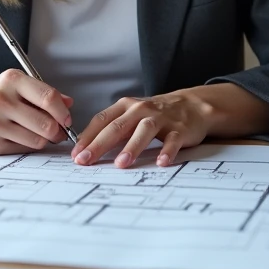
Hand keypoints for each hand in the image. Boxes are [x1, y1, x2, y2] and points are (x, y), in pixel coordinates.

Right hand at [0, 69, 74, 155]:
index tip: (67, 119)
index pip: (48, 97)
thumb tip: (68, 103)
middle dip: (58, 131)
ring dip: (44, 140)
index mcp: (11, 80)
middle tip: (58, 132)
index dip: (63, 112)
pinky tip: (21, 138)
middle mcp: (1, 100)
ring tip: (39, 135)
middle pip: (46, 123)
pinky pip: (22, 149)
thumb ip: (42, 92)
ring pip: (37, 140)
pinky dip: (28, 146)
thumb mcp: (14, 85)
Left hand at [70, 91, 210, 168]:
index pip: (102, 120)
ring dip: (132, 147)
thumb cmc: (155, 114)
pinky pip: (173, 140)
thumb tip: (87, 149)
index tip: (76, 154)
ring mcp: (161, 119)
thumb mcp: (132, 116)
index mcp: (126, 106)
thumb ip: (112, 129)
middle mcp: (141, 110)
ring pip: (143, 130)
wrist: (192, 105)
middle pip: (117, 126)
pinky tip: (161, 162)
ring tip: (121, 163)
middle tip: (86, 160)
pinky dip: (167, 150)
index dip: (87, 136)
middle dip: (100, 144)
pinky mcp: (180, 129)